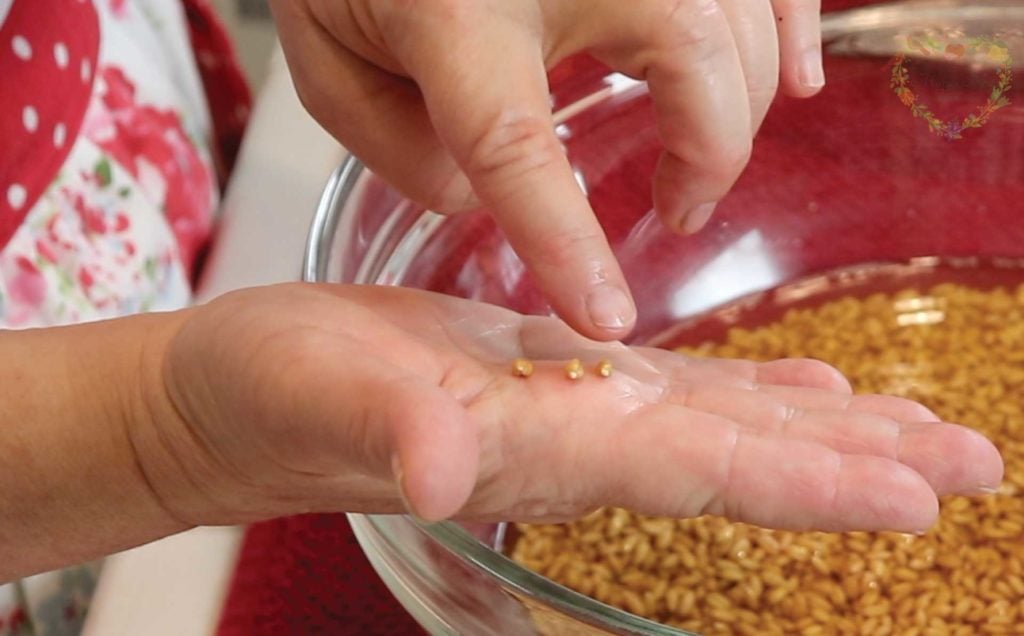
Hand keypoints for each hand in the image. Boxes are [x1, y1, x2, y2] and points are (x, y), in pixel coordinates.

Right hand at [136, 284, 1001, 532]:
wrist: (241, 400)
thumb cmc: (268, 396)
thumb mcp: (314, 395)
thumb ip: (387, 428)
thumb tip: (443, 467)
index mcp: (536, 444)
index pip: (698, 469)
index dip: (807, 482)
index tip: (917, 497)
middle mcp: (573, 438)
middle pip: (740, 459)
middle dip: (859, 468)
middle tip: (972, 469)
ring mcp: (568, 411)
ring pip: (721, 425)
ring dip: (825, 434)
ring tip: (917, 440)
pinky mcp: (549, 378)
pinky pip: (673, 392)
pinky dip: (748, 395)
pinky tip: (802, 396)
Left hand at [269, 0, 826, 339]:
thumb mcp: (327, 54)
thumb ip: (395, 143)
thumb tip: (485, 196)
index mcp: (456, 5)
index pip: (519, 147)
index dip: (568, 241)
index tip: (607, 318)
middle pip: (693, 65)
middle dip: (706, 158)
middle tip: (674, 212)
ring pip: (738, 21)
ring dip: (738, 106)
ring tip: (700, 166)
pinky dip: (789, 30)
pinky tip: (793, 80)